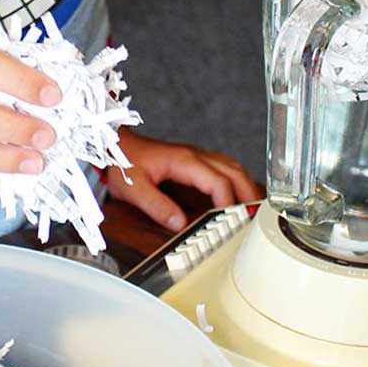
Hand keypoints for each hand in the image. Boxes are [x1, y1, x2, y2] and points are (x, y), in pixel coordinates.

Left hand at [109, 132, 257, 232]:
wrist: (113, 143)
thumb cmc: (122, 162)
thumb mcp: (133, 188)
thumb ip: (156, 206)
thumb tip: (179, 223)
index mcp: (184, 161)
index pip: (218, 181)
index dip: (228, 202)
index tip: (230, 221)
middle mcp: (194, 156)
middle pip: (234, 172)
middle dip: (248, 194)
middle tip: (254, 217)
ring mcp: (195, 156)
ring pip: (231, 167)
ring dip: (245, 186)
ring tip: (251, 209)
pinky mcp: (192, 160)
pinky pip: (222, 167)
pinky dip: (235, 181)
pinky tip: (236, 194)